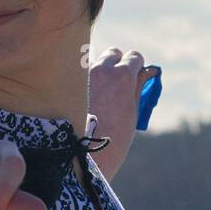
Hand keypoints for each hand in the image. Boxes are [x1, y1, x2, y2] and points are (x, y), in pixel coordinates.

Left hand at [87, 48, 158, 180]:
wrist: (80, 155)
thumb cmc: (112, 139)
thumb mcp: (132, 113)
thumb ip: (137, 88)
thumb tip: (147, 72)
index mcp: (123, 76)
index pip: (134, 56)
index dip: (136, 65)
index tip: (135, 74)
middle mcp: (101, 69)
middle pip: (112, 54)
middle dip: (117, 63)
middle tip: (117, 81)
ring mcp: (80, 75)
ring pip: (93, 62)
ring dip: (98, 70)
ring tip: (98, 92)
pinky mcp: (63, 83)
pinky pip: (75, 74)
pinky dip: (81, 80)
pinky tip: (80, 97)